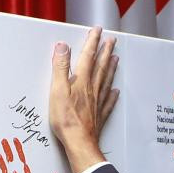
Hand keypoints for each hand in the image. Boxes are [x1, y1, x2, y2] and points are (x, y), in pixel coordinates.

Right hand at [49, 28, 118, 172]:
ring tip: (116, 58)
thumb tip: (63, 47)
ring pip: (106, 80)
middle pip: (100, 66)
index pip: (88, 56)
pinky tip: (115, 92)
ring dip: (111, 68)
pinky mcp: (98, 116)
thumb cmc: (66, 119)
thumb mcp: (57, 90)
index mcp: (81, 81)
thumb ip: (60, 67)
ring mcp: (97, 103)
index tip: (97, 31)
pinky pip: (108, 102)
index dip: (92, 42)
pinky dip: (112, 95)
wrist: (79, 142)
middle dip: (105, 51)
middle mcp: (92, 89)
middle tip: (111, 40)